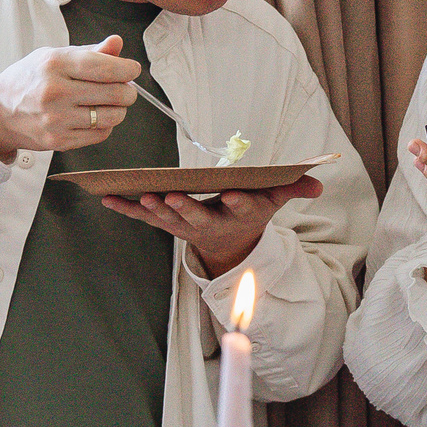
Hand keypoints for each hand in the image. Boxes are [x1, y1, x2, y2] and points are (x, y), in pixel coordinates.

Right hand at [0, 36, 141, 161]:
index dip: (127, 69)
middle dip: (128, 91)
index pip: (105, 68)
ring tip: (109, 103)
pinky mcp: (58, 140)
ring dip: (119, 109)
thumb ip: (89, 52)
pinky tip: (94, 117)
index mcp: (55, 64)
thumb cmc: (29, 80)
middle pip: (114, 94)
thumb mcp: (54, 56)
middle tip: (125, 88)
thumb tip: (117, 44)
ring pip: (112, 117)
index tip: (132, 69)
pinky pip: (100, 134)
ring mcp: (56, 119)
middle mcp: (55, 92)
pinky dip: (105, 125)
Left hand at [99, 176, 325, 277]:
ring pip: (167, 220)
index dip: (238, 201)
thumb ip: (293, 188)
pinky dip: (126, 209)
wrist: (229, 243)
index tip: (233, 194)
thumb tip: (319, 182)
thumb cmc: (249, 211)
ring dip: (152, 210)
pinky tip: (107, 199)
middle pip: (197, 217)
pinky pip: (144, 218)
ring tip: (139, 198)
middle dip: (185, 208)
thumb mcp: (273, 201)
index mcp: (239, 215)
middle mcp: (210, 223)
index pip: (241, 207)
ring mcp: (185, 226)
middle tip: (172, 198)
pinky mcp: (167, 223)